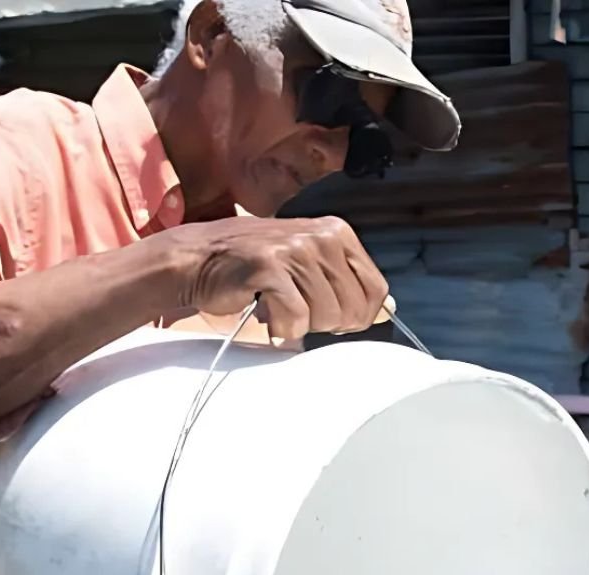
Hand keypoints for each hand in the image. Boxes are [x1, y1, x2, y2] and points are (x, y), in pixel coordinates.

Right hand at [160, 216, 388, 340]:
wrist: (198, 259)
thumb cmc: (255, 268)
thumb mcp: (310, 267)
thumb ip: (348, 286)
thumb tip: (389, 312)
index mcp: (337, 233)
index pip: (377, 290)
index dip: (357, 315)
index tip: (330, 315)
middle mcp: (320, 236)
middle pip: (354, 310)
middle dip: (327, 322)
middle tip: (296, 307)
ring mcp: (295, 249)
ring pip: (327, 316)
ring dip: (301, 324)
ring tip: (277, 304)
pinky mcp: (270, 267)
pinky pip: (297, 317)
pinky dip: (282, 326)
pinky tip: (264, 310)